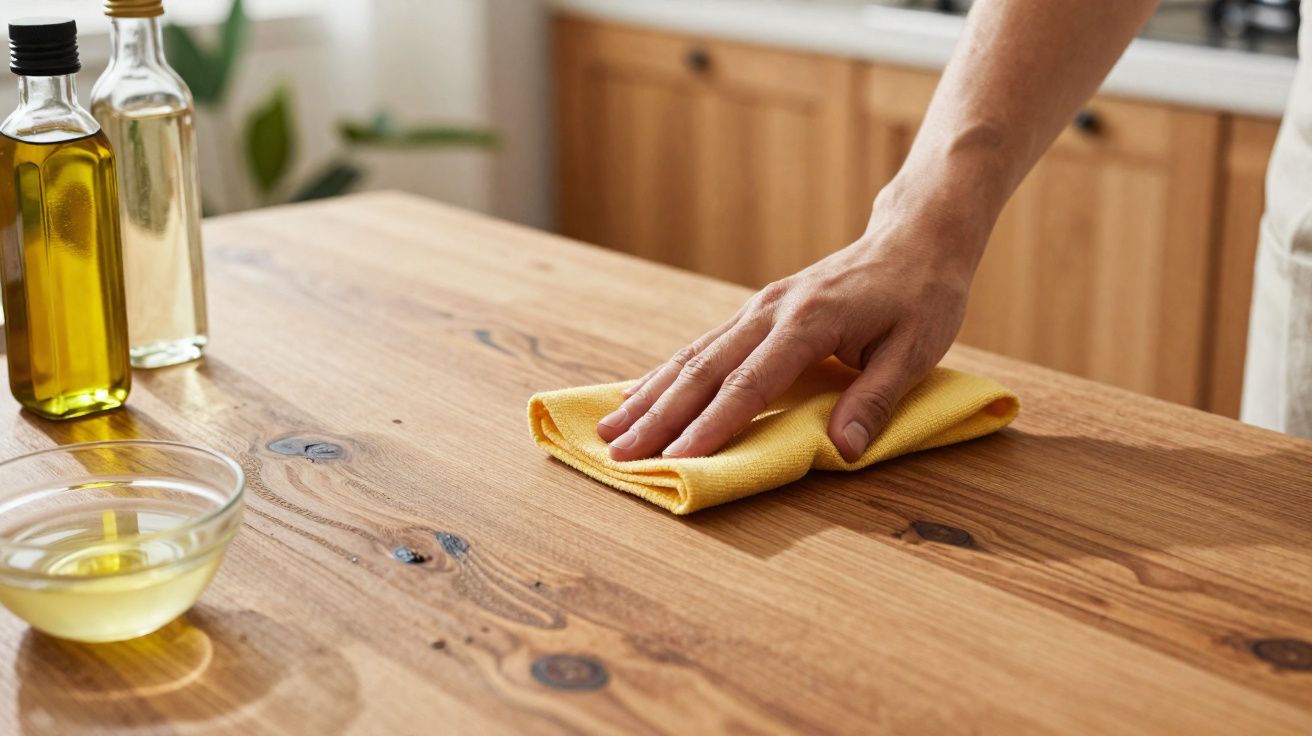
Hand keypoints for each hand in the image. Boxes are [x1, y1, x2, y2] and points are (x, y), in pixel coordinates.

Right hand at [596, 189, 987, 461]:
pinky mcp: (756, 311)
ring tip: (610, 429)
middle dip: (659, 415)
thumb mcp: (916, 350)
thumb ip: (876, 399)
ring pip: (692, 355)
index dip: (712, 426)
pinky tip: (640, 394)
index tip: (677, 460)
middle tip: (619, 453)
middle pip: (703, 369)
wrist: (913, 238)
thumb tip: (843, 451)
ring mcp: (758, 308)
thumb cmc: (921, 296)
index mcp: (808, 323)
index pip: (750, 384)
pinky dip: (666, 373)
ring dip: (650, 395)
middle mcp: (770, 311)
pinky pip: (702, 345)